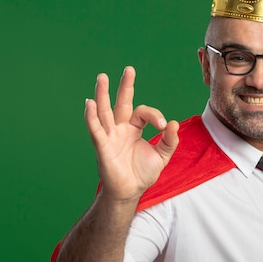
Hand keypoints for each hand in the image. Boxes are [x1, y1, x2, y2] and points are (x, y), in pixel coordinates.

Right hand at [84, 66, 178, 202]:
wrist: (130, 192)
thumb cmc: (142, 173)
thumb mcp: (162, 156)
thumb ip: (169, 141)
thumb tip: (173, 124)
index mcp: (134, 128)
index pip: (143, 113)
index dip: (155, 116)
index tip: (164, 127)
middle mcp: (120, 128)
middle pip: (121, 103)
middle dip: (125, 86)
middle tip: (129, 69)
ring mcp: (110, 136)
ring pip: (105, 111)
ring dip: (102, 94)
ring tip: (101, 77)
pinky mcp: (102, 146)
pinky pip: (96, 129)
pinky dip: (92, 117)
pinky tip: (89, 103)